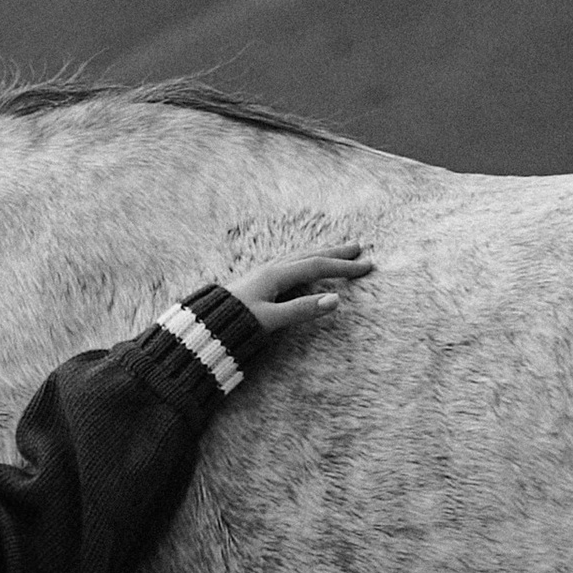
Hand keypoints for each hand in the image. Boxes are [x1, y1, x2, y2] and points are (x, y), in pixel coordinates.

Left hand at [228, 244, 374, 333]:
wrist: (205, 324)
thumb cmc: (235, 323)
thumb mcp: (271, 319)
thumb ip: (302, 310)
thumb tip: (335, 300)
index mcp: (277, 275)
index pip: (318, 266)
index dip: (343, 266)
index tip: (366, 267)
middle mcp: (272, 268)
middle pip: (310, 255)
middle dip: (336, 252)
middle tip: (359, 247)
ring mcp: (265, 272)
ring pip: (299, 256)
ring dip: (321, 252)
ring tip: (337, 250)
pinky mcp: (259, 279)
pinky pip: (289, 262)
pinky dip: (305, 258)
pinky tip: (304, 262)